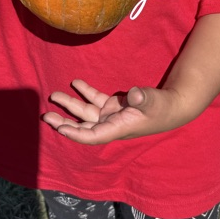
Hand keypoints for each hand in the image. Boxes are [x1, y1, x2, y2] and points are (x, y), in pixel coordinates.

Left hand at [42, 79, 188, 144]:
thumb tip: (135, 94)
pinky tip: (75, 83)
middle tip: (46, 116)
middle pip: (83, 126)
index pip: (93, 135)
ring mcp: (112, 115)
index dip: (76, 133)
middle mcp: (111, 124)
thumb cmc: (163, 107)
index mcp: (118, 128)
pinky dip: (85, 92)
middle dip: (64, 122)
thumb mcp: (154, 102)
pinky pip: (95, 100)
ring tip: (54, 96)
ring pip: (86, 113)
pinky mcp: (115, 106)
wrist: (173, 105)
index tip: (60, 128)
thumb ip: (144, 98)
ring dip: (70, 105)